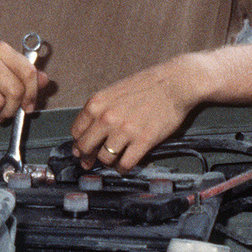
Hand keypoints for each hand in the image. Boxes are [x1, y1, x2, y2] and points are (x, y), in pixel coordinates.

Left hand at [70, 57, 201, 171]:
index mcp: (96, 104)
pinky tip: (125, 165)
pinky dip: (123, 168)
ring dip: (108, 162)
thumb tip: (88, 132)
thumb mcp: (113, 92)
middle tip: (90, 161)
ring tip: (113, 160)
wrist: (174, 83)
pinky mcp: (143, 141)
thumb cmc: (145, 85)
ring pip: (105, 159)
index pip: (76, 132)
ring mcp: (124, 131)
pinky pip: (125, 164)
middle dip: (87, 157)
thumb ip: (99, 110)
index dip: (78, 143)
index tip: (82, 149)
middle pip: (85, 148)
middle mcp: (106, 118)